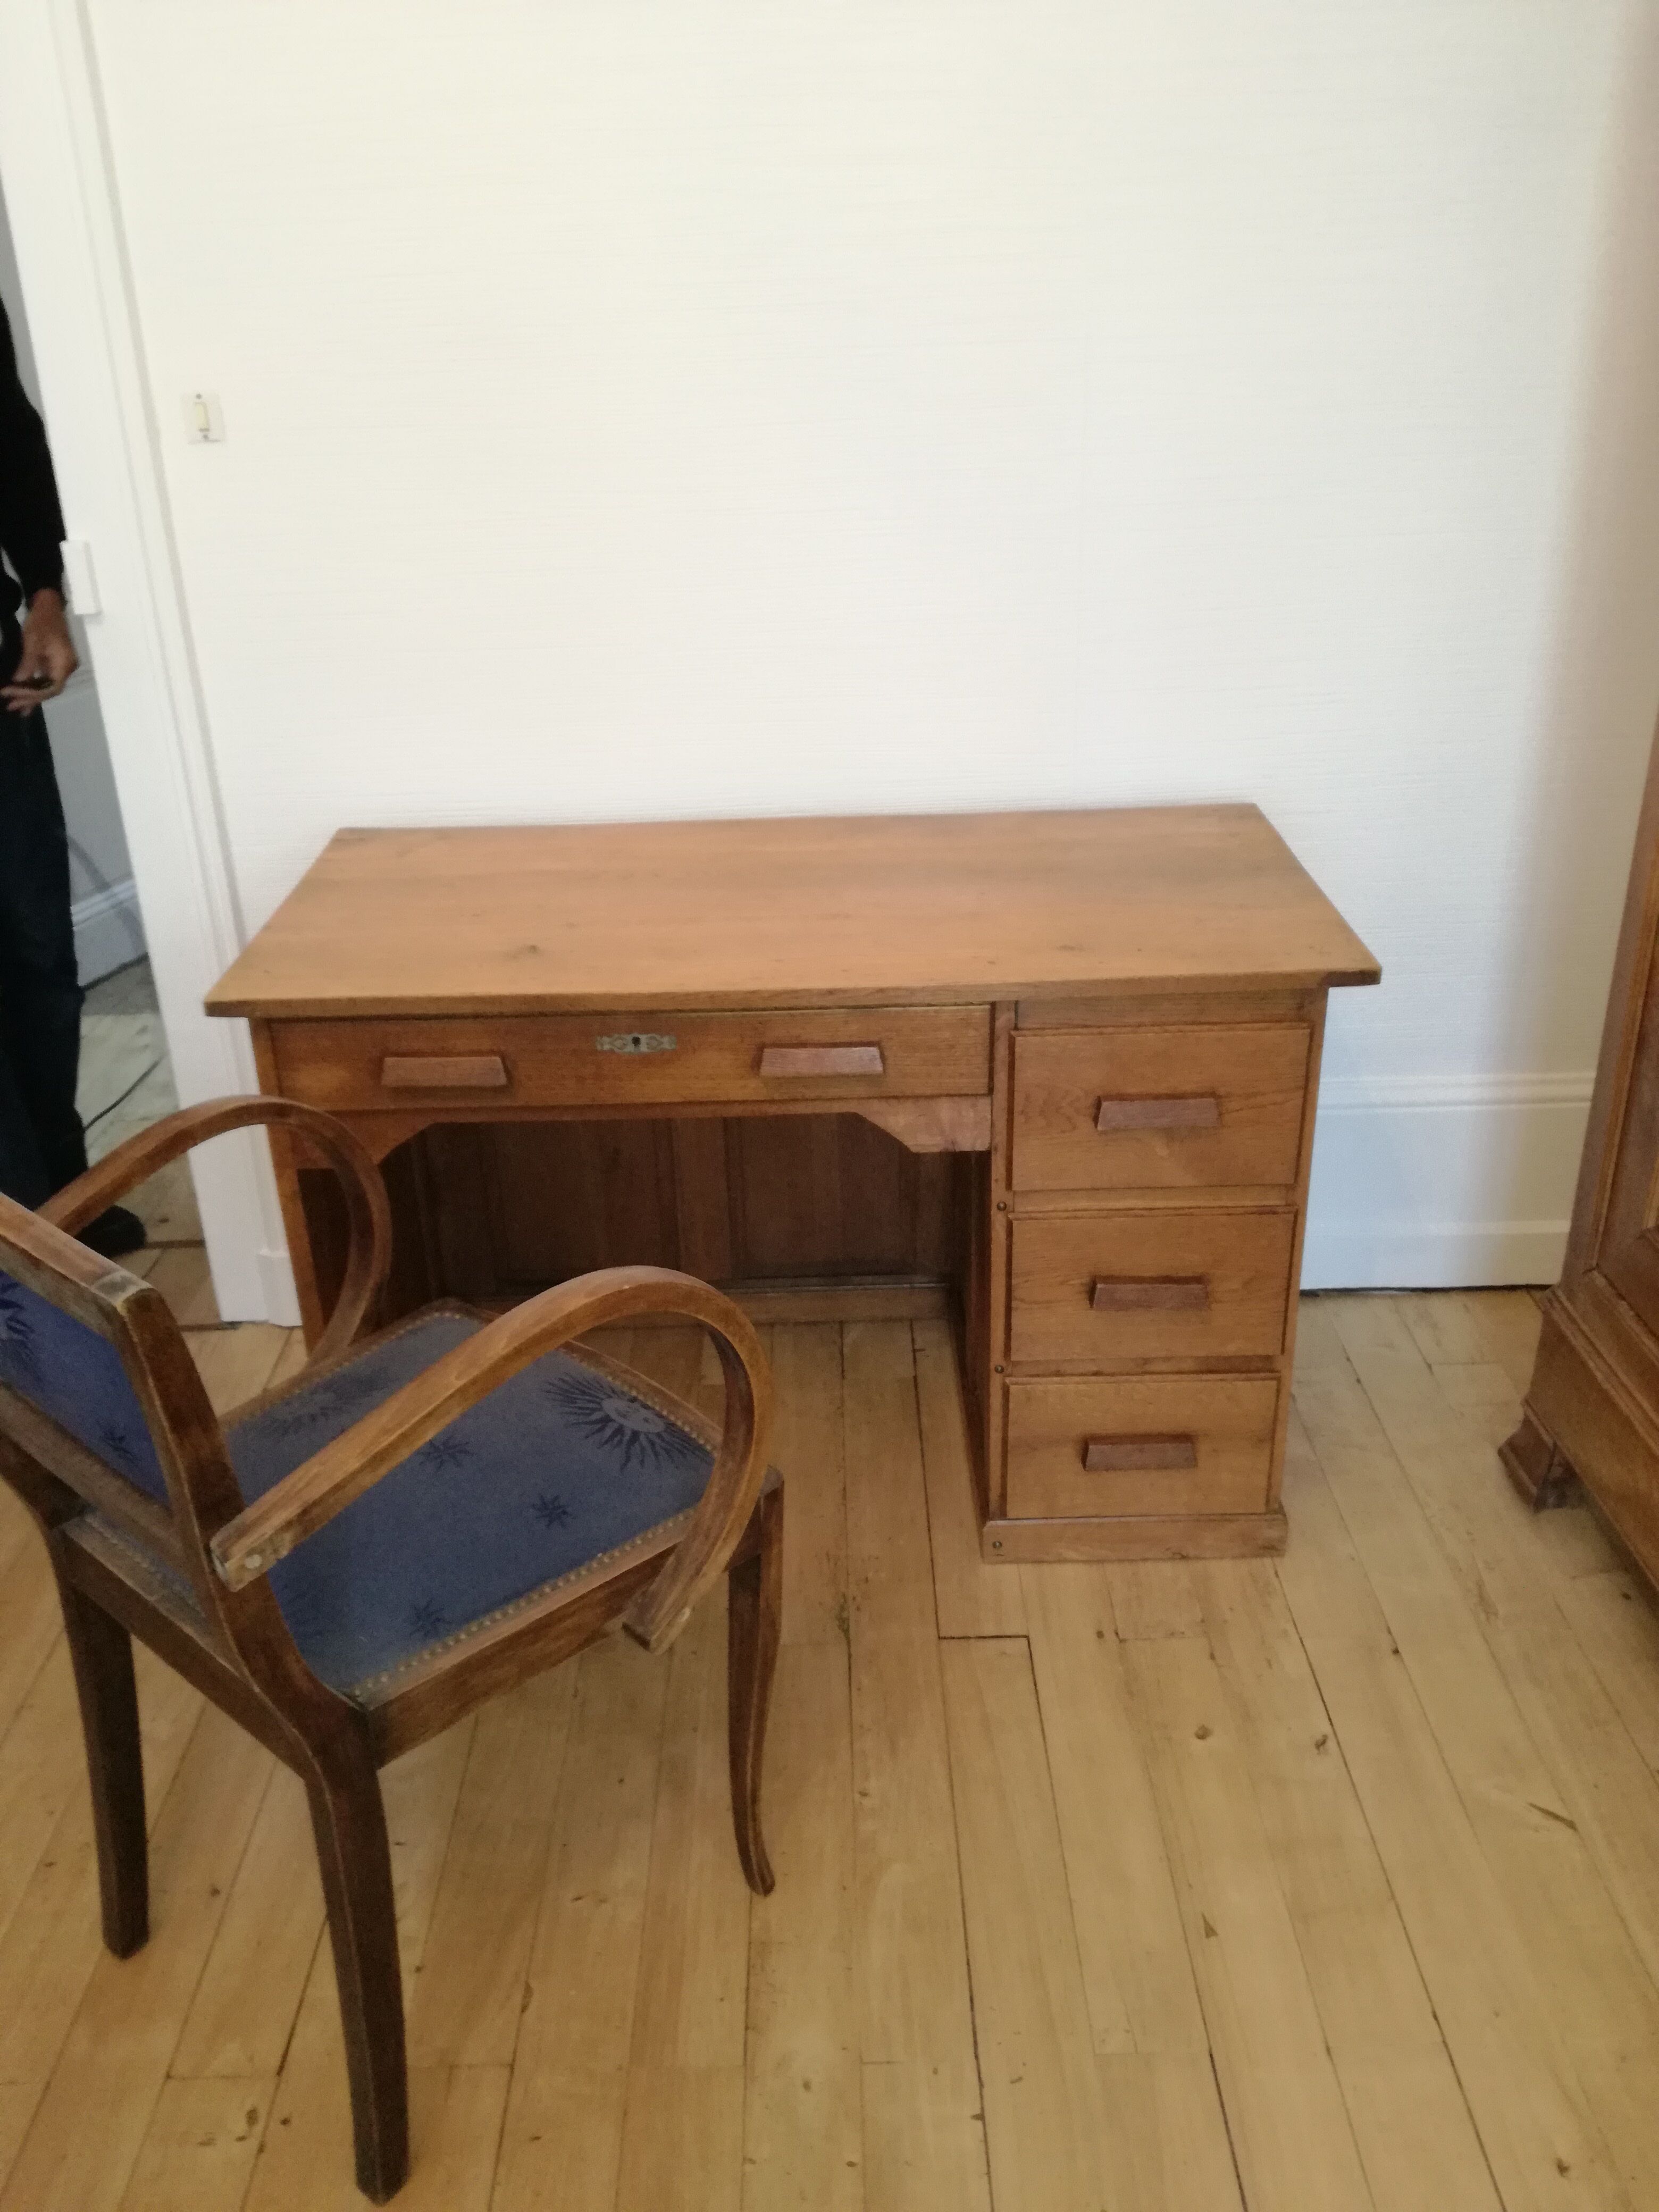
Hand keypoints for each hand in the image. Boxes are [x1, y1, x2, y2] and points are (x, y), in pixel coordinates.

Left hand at [4, 589, 77, 713]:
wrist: (49, 603)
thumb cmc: (42, 619)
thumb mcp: (32, 640)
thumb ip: (27, 663)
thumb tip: (19, 682)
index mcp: (65, 663)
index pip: (50, 687)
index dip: (31, 693)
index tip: (11, 693)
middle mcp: (67, 668)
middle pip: (49, 690)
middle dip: (30, 698)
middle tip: (10, 706)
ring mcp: (62, 666)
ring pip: (47, 687)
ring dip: (31, 697)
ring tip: (16, 707)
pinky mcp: (55, 663)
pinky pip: (45, 679)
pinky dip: (34, 688)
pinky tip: (25, 698)